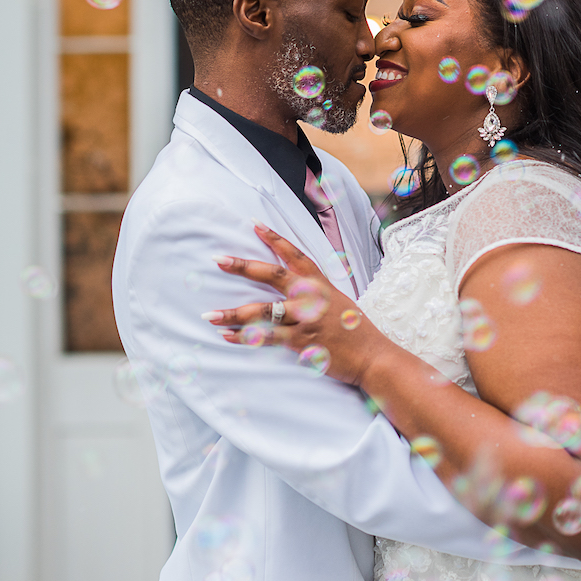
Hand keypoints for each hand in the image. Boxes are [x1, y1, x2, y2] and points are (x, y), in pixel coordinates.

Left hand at [203, 224, 392, 387]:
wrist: (372, 355)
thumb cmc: (354, 329)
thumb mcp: (338, 301)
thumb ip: (316, 292)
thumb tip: (294, 286)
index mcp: (319, 283)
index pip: (294, 254)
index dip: (274, 238)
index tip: (254, 224)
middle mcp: (311, 296)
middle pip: (272, 274)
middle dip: (243, 266)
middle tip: (218, 259)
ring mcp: (305, 318)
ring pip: (263, 311)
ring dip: (233, 313)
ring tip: (209, 315)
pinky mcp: (301, 341)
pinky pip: (267, 337)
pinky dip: (245, 337)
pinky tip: (227, 335)